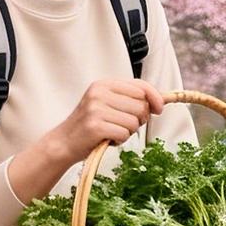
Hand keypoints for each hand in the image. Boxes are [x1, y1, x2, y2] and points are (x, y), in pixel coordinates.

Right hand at [8, 78, 164, 206]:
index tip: (159, 108)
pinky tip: (107, 138)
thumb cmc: (91, 124)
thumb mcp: (108, 104)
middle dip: (138, 119)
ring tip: (112, 131)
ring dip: (128, 131)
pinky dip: (120, 139)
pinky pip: (124, 133)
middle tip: (122, 124)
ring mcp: (96, 109)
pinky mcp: (95, 126)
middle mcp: (99, 93)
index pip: (140, 86)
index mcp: (104, 84)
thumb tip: (160, 101)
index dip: (154, 97)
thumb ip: (130, 99)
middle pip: (140, 105)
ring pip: (134, 121)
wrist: (64, 142)